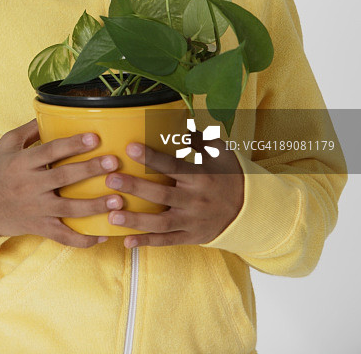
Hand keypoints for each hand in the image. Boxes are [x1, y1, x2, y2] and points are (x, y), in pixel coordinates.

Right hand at [0, 118, 123, 247]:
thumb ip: (30, 129)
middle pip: (64, 177)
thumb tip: (52, 109)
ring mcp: (36, 208)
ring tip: (118, 200)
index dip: (73, 144)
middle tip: (114, 163)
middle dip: (90, 170)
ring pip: (68, 209)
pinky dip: (82, 239)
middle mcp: (30, 185)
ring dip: (95, 205)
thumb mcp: (7, 144)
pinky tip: (102, 235)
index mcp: (22, 162)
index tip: (95, 137)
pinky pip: (63, 236)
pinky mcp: (39, 227)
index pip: (50, 151)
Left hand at [104, 134, 243, 247]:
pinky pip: (167, 241)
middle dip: (135, 187)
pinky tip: (126, 241)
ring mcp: (193, 220)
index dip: (151, 157)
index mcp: (201, 176)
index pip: (172, 165)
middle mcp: (196, 199)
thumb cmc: (230, 174)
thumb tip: (176, 119)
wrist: (250, 209)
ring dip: (135, 220)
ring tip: (111, 215)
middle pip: (162, 194)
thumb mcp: (219, 152)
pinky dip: (147, 242)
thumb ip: (197, 138)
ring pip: (161, 223)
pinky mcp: (191, 236)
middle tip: (110, 179)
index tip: (129, 147)